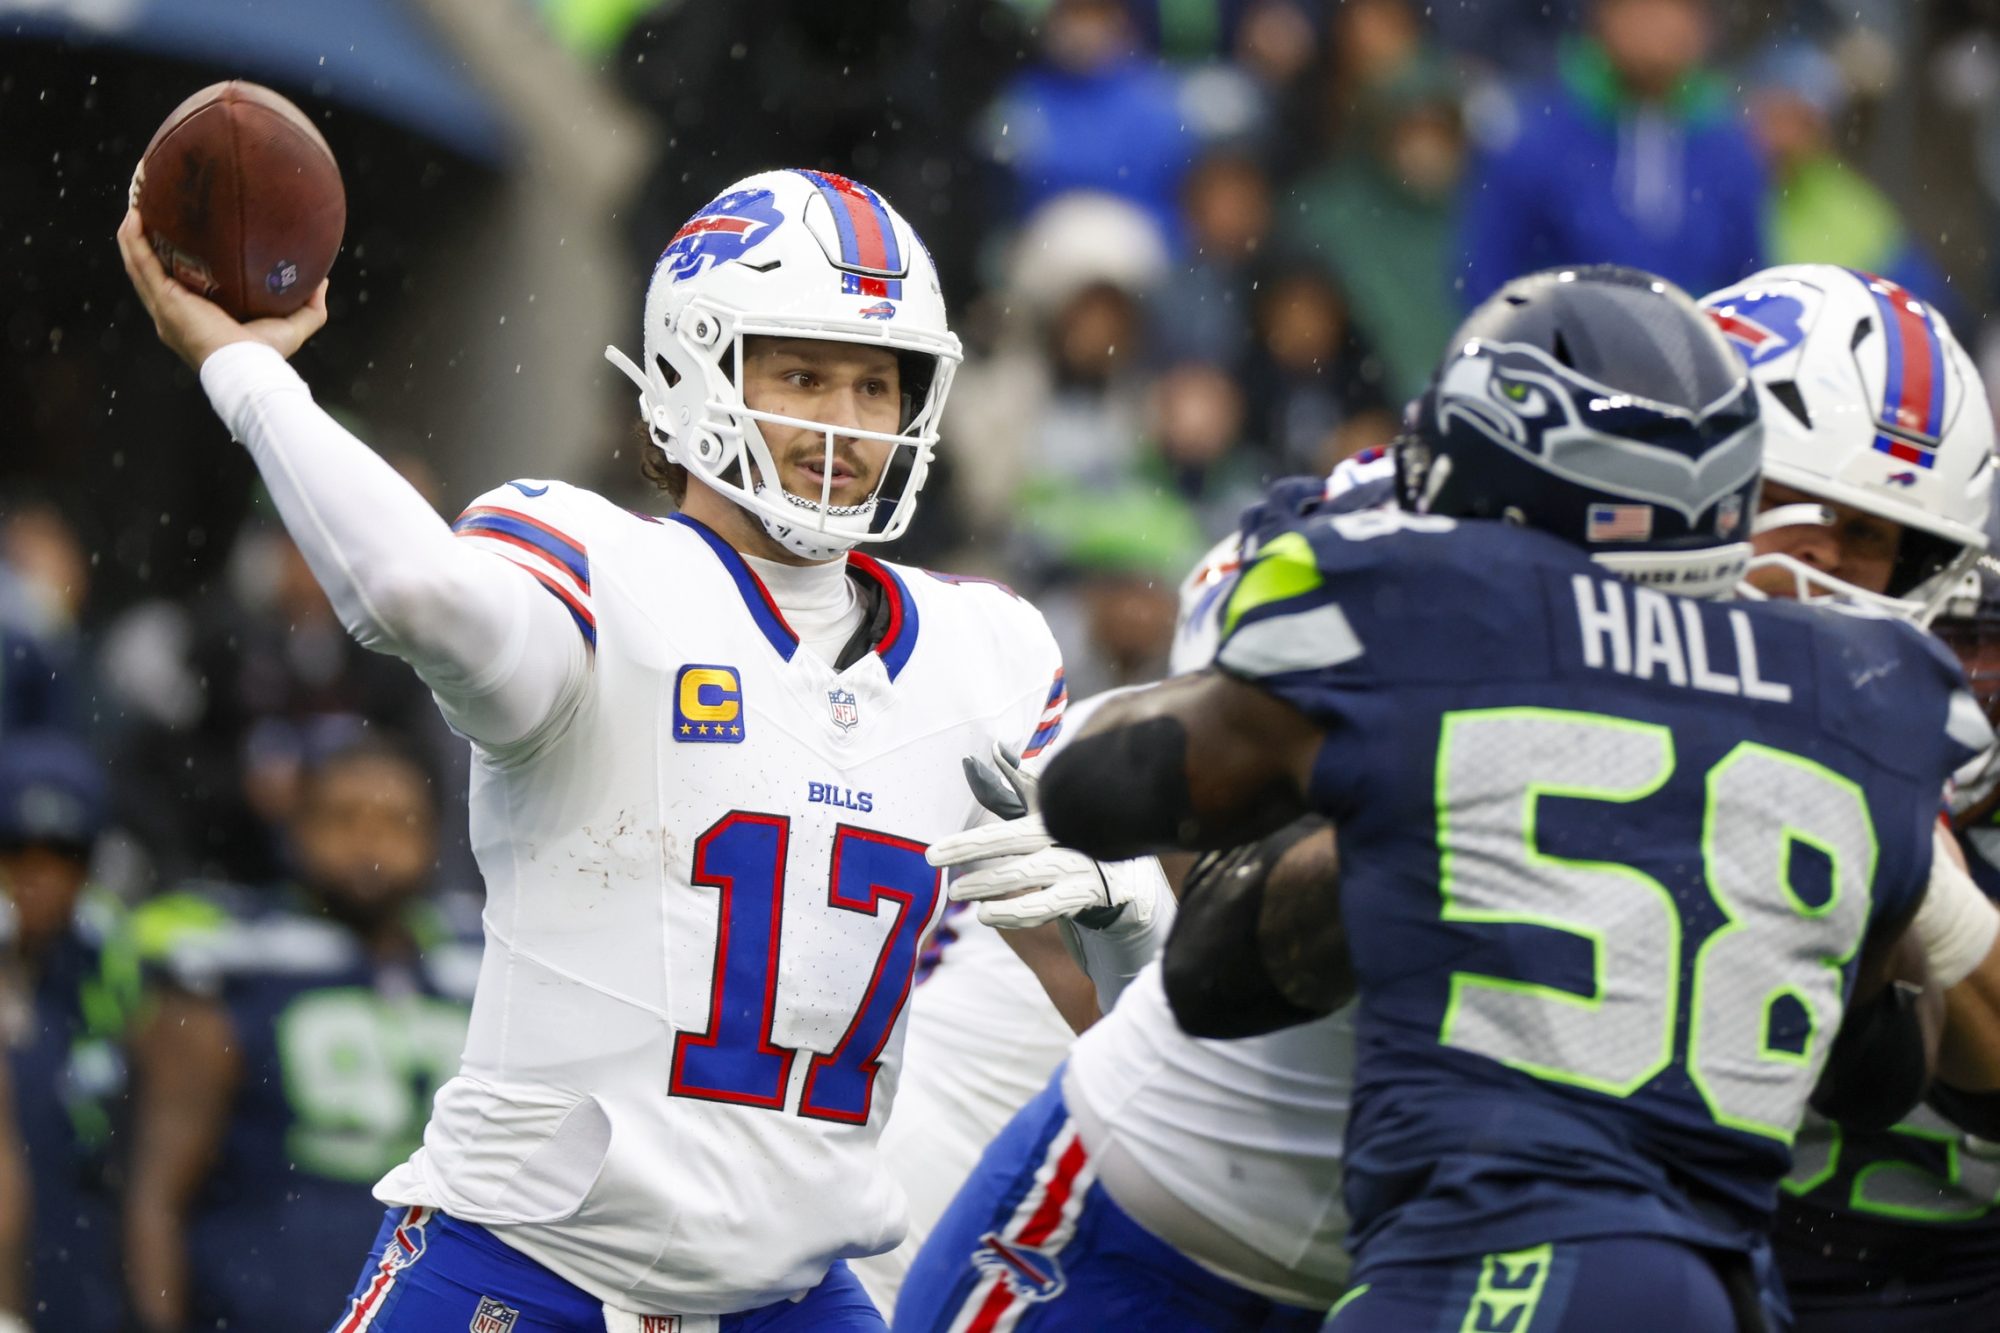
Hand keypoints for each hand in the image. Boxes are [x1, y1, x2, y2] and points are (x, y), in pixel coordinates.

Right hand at [116, 208, 327, 370]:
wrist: (248, 368)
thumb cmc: (266, 356)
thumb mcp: (292, 326)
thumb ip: (309, 306)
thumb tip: (323, 280)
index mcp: (194, 317)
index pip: (177, 285)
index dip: (172, 261)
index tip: (177, 235)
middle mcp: (172, 312)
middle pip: (150, 270)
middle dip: (144, 240)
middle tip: (149, 209)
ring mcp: (164, 306)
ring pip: (139, 263)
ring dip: (133, 233)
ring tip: (136, 201)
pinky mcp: (164, 299)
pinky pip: (141, 263)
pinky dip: (133, 239)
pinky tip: (134, 216)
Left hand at [927, 743, 1148, 929]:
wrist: (1126, 864)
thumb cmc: (1073, 827)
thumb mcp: (1048, 803)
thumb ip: (1019, 780)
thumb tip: (995, 747)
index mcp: (1049, 819)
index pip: (1000, 833)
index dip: (965, 844)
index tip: (931, 854)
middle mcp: (1064, 842)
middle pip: (1015, 860)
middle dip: (977, 872)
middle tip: (945, 883)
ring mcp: (1078, 870)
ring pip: (1031, 887)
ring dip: (995, 896)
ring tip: (963, 898)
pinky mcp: (1088, 895)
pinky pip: (1047, 909)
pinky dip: (1017, 914)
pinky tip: (989, 914)